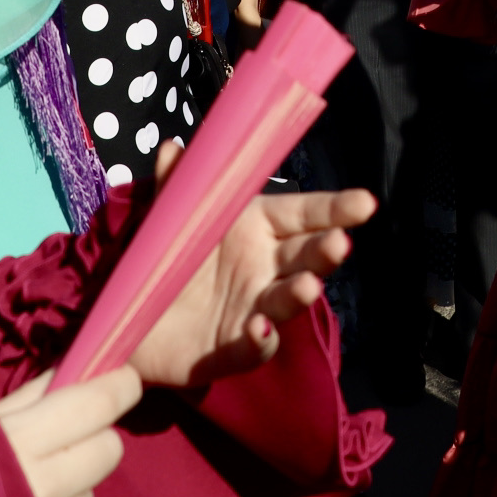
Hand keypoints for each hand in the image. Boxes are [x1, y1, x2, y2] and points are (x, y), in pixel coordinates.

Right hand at [0, 366, 140, 496]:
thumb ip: (25, 401)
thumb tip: (74, 371)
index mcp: (19, 444)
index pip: (97, 405)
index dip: (117, 386)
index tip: (121, 378)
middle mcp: (42, 490)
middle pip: (109, 449)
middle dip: (94, 438)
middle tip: (65, 438)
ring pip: (89, 496)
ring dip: (70, 489)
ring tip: (24, 492)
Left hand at [127, 141, 374, 390]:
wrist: (131, 315)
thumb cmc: (165, 256)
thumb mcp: (170, 216)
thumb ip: (176, 184)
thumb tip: (171, 147)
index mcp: (257, 228)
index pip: (303, 214)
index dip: (335, 209)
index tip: (365, 203)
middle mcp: (265, 268)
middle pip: (305, 256)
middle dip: (326, 250)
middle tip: (339, 243)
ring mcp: (253, 310)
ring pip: (286, 300)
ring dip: (300, 293)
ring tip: (308, 285)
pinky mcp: (233, 349)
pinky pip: (252, 346)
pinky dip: (259, 339)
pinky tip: (259, 328)